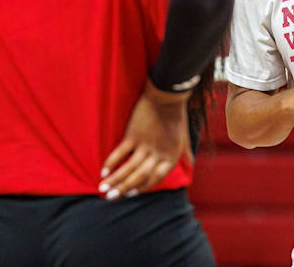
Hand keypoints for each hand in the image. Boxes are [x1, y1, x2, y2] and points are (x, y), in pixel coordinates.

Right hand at [99, 82, 190, 199]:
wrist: (167, 96)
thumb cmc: (176, 116)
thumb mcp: (184, 137)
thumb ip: (185, 152)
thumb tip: (191, 162)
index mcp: (171, 158)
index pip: (156, 179)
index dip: (142, 188)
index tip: (131, 193)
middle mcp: (158, 155)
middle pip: (140, 177)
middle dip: (124, 189)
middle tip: (111, 198)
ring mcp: (145, 146)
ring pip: (128, 169)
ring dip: (115, 180)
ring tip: (103, 189)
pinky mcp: (134, 135)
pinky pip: (120, 153)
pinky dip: (111, 163)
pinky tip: (104, 171)